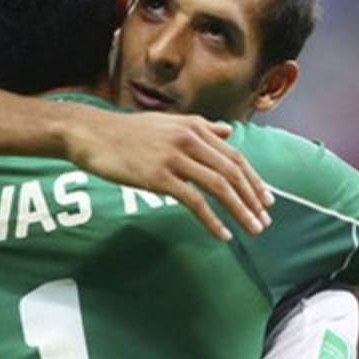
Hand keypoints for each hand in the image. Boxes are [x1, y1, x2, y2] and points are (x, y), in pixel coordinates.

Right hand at [62, 106, 272, 240]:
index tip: (266, 200)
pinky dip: (212, 220)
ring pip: (218, 187)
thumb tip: (227, 132)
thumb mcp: (169, 123)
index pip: (235, 157)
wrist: (91, 134)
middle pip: (232, 173)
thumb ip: (201, 127)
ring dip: (240, 211)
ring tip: (253, 230)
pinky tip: (222, 234)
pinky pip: (194, 201)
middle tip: (264, 221)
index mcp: (195, 127)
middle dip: (252, 199)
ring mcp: (174, 158)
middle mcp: (189, 140)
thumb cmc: (127, 132)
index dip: (254, 180)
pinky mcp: (159, 177)